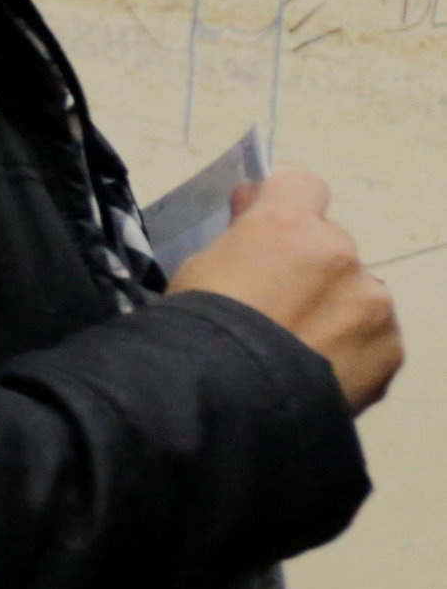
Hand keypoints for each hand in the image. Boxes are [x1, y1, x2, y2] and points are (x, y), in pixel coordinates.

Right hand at [176, 168, 401, 411]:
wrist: (228, 402)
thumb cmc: (198, 328)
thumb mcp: (199, 270)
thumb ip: (238, 236)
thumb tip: (250, 201)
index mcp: (288, 226)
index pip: (301, 186)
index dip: (282, 208)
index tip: (264, 235)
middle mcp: (340, 253)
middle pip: (330, 246)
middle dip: (308, 268)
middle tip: (273, 308)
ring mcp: (372, 301)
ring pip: (356, 294)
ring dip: (334, 310)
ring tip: (296, 350)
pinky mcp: (391, 347)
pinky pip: (372, 338)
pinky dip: (351, 350)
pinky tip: (317, 373)